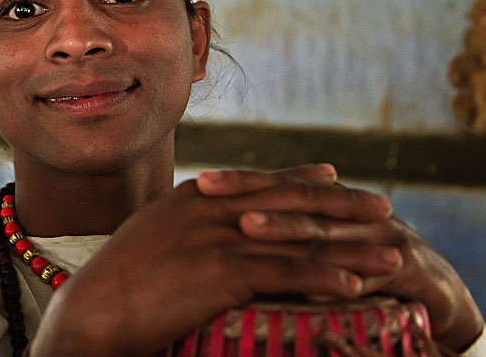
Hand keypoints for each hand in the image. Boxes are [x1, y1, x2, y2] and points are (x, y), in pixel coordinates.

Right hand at [30, 164, 396, 356]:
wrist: (94, 308)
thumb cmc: (119, 278)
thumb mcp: (153, 234)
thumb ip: (186, 221)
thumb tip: (206, 216)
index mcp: (197, 196)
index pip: (261, 182)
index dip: (302, 180)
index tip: (335, 178)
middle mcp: (214, 207)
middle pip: (292, 202)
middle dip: (342, 205)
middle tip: (383, 206)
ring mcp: (220, 237)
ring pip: (299, 239)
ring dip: (350, 247)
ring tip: (392, 253)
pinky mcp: (223, 272)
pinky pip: (285, 274)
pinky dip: (325, 278)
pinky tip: (355, 285)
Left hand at [207, 171, 484, 352]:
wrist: (440, 295)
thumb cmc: (365, 276)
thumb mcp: (319, 257)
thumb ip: (282, 247)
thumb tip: (227, 237)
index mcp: (328, 206)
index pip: (277, 188)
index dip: (238, 183)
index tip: (195, 182)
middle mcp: (351, 213)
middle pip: (295, 198)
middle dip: (251, 193)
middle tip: (208, 190)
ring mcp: (381, 236)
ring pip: (327, 232)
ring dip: (287, 230)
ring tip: (247, 228)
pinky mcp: (410, 270)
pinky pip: (370, 276)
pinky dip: (342, 280)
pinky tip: (312, 286)